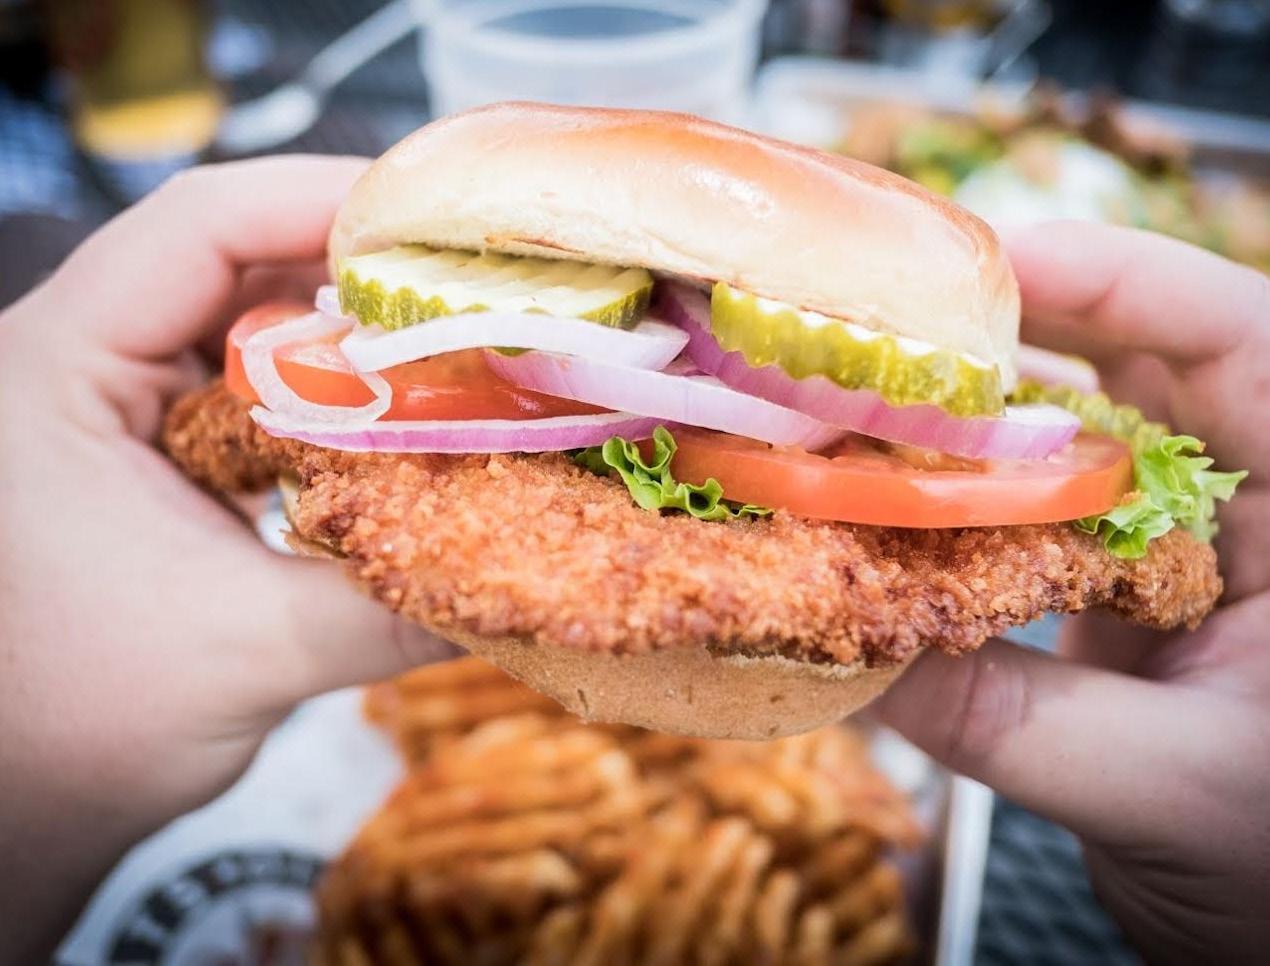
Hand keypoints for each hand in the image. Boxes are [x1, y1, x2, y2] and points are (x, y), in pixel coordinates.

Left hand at [0, 159, 452, 962]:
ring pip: (257, 321)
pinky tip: (408, 421)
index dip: (325, 201)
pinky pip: (263, 387)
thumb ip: (390, 607)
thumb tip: (529, 579)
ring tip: (462, 348)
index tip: (442, 224)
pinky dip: (340, 396)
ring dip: (358, 337)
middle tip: (483, 292)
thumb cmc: (73, 726)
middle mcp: (83, 359)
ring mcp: (122, 400)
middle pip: (242, 258)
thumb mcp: (247, 655)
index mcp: (54, 369)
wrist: (21, 792)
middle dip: (367, 270)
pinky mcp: (159, 443)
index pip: (201, 227)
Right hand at [876, 222, 1269, 962]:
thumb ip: (1011, 718)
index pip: (1240, 339)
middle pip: (1134, 361)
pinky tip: (880, 503)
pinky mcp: (1111, 583)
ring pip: (1069, 431)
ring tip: (864, 395)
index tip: (1000, 261)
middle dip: (1012, 327)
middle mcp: (1240, 501)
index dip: (1123, 277)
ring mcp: (1171, 540)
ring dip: (968, 414)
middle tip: (890, 316)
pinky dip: (954, 504)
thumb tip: (853, 649)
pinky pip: (1027, 513)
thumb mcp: (1165, 789)